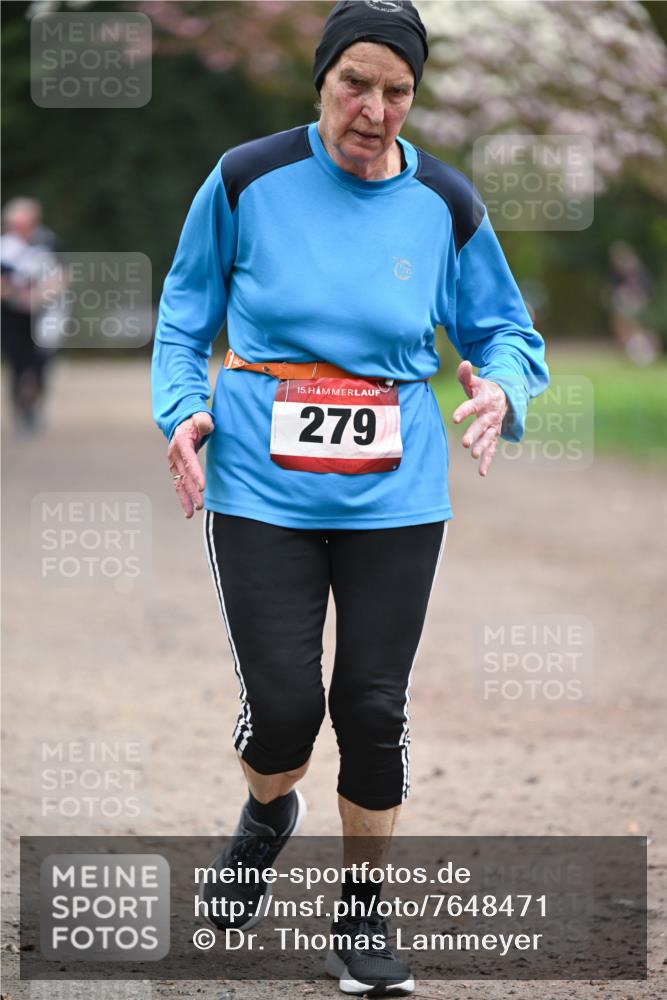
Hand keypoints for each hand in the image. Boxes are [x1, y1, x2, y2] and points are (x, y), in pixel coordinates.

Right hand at [167, 411, 213, 517]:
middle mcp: (175, 455)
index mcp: (181, 442)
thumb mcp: (200, 417)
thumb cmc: (195, 421)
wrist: (182, 423)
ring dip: (186, 499)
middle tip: (200, 505)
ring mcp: (174, 463)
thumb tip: (206, 426)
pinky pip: (179, 485)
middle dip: (191, 492)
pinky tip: (188, 510)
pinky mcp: (176, 469)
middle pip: (184, 475)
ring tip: (191, 513)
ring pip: (179, 483)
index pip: (189, 460)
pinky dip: (183, 497)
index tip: (202, 487)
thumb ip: (203, 421)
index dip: (195, 473)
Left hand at [452, 361, 507, 476]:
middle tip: (464, 443)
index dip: (463, 411)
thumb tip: (464, 363)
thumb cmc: (484, 389)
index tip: (454, 418)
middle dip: (474, 434)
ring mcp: (494, 426)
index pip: (472, 406)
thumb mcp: (476, 381)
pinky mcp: (494, 435)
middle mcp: (490, 414)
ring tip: (472, 455)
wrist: (505, 397)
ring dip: (481, 447)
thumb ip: (466, 374)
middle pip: (481, 425)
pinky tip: (481, 472)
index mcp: (484, 400)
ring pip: (488, 438)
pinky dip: (487, 460)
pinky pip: (492, 449)